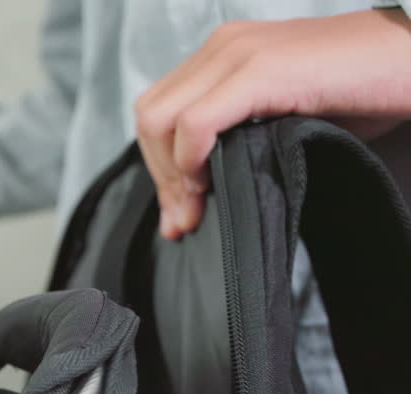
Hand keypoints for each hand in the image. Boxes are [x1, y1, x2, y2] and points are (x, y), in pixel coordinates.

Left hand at [134, 9, 410, 239]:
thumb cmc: (369, 89)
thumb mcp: (288, 116)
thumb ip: (240, 143)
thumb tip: (202, 194)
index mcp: (227, 53)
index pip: (159, 111)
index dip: (158, 167)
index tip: (177, 213)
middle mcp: (225, 46)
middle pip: (150, 117)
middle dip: (160, 178)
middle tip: (182, 221)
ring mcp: (240, 53)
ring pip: (160, 120)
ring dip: (172, 176)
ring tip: (198, 211)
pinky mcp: (263, 71)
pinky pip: (195, 123)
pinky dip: (191, 161)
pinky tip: (211, 185)